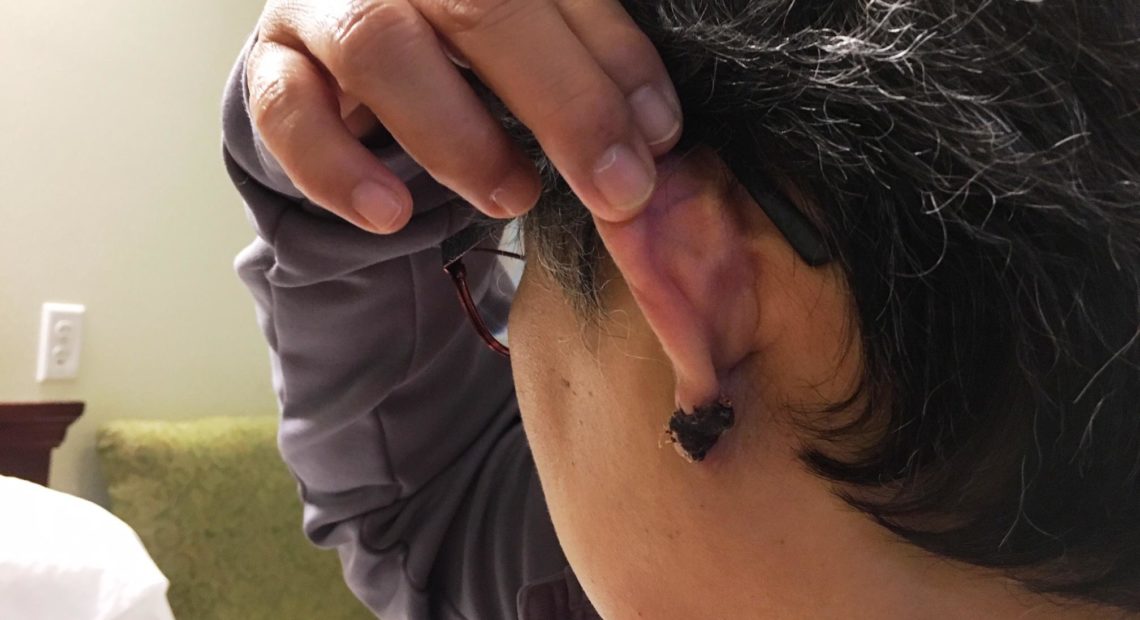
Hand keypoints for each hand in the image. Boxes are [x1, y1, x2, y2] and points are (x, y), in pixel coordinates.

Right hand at [246, 0, 682, 232]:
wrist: (344, 61)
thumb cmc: (460, 51)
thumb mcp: (533, 47)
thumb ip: (588, 66)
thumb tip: (653, 132)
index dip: (615, 59)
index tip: (659, 136)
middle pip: (478, 4)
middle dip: (562, 102)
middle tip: (617, 189)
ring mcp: (324, 5)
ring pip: (379, 47)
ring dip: (458, 134)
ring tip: (515, 198)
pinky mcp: (274, 66)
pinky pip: (287, 113)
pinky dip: (339, 169)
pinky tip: (391, 214)